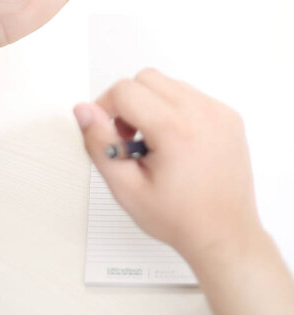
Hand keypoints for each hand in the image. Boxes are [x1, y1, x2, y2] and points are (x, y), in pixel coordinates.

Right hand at [73, 68, 261, 265]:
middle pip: (146, 79)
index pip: (124, 90)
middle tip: (131, 140)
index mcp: (175, 129)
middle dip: (129, 104)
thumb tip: (85, 111)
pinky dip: (175, 109)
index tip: (110, 133)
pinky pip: (190, 94)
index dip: (106, 108)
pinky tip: (176, 141)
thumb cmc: (181, 218)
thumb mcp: (126, 188)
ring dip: (152, 105)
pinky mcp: (228, 116)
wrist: (225, 234)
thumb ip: (99, 144)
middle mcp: (201, 113)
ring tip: (154, 142)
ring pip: (168, 84)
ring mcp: (218, 112)